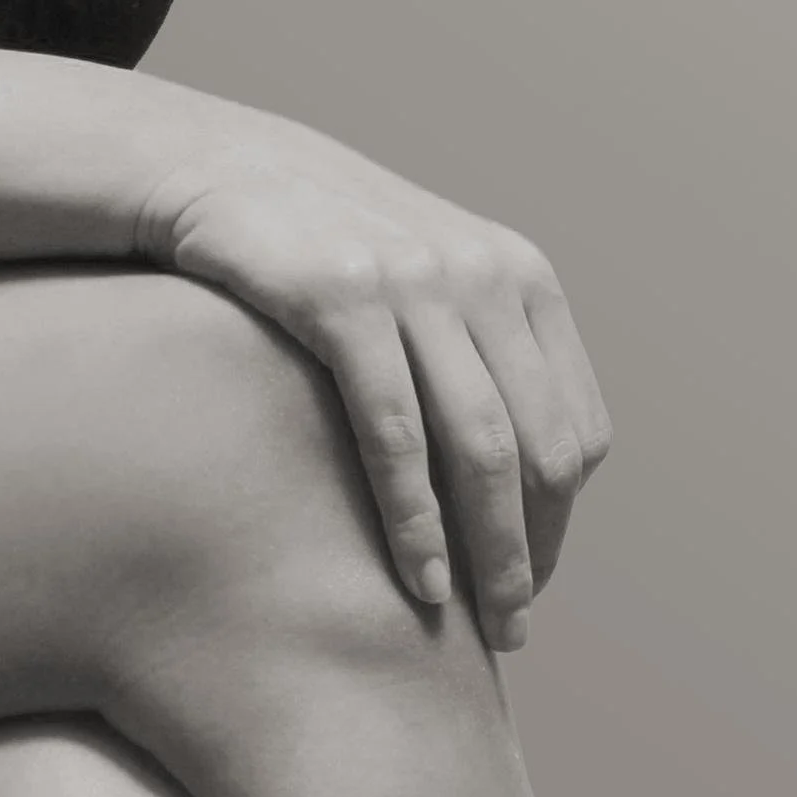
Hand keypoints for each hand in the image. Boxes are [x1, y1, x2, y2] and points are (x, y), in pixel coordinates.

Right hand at [134, 119, 612, 652]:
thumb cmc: (324, 244)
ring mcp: (413, 279)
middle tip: (510, 628)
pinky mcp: (342, 293)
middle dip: (532, 553)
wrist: (219, 168)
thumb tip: (535, 482)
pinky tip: (415, 578)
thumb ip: (482, 351)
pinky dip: (415, 519)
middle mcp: (481, 272)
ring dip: (488, 554)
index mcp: (519, 274)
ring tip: (475, 626)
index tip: (527, 576)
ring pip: (482, 448)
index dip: (561, 520)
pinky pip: (396, 431)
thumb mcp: (426, 273)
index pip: (577, 429)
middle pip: (542, 448)